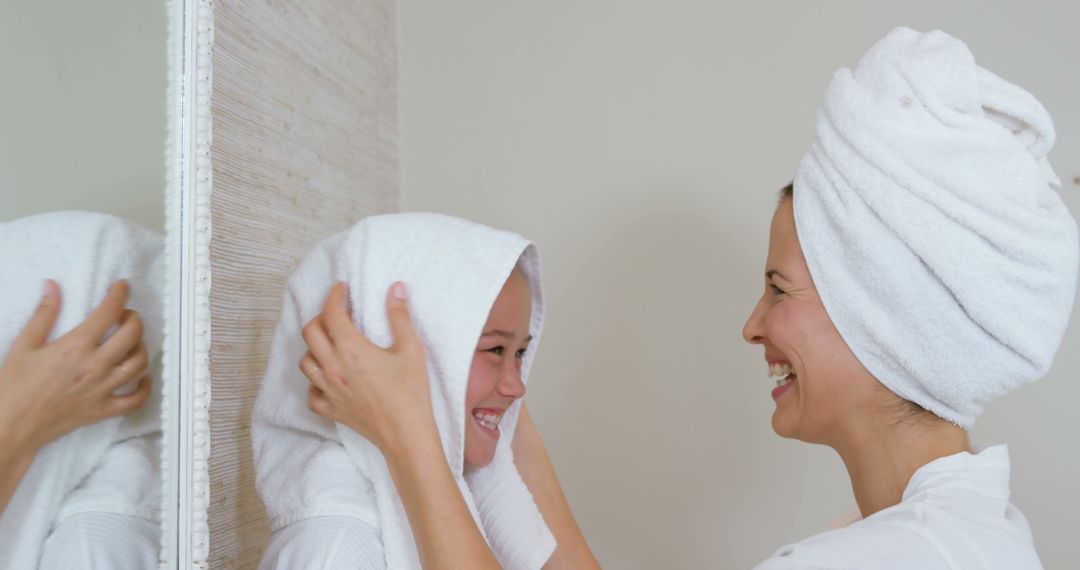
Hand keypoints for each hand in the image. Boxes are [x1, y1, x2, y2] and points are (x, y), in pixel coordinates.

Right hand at [0, 280, 151, 454]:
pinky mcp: (103, 410)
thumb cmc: (14, 386)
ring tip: (131, 341)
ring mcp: (102, 389)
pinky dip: (144, 388)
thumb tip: (52, 286)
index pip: (109, 312)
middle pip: (132, 334)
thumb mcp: (24, 345)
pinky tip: (142, 377)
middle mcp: (95, 366)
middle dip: (134, 318)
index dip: (120, 294)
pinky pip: (135, 400)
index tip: (122, 286)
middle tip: (125, 314)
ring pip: (138, 363)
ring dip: (141, 347)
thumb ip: (43, 314)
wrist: (11, 425)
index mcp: (76, 346)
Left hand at [300, 281, 436, 452]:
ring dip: (315, 347)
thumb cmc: (411, 393)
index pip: (332, 313)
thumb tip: (395, 289)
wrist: (406, 434)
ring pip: (304, 361)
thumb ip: (400, 316)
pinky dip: (314, 382)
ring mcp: (328, 390)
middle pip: (310, 332)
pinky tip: (329, 378)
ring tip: (332, 344)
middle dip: (321, 317)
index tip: (342, 289)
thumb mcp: (411, 349)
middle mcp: (333, 367)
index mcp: (351, 349)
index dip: (334, 296)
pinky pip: (310, 392)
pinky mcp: (331, 409)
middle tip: (339, 315)